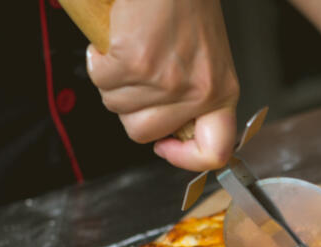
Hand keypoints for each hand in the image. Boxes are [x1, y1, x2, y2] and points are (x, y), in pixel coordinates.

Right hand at [86, 0, 238, 169]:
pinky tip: (116, 38)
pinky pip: (101, 78)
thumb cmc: (187, 7)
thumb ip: (193, 97)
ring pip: (117, 106)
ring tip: (130, 49)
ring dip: (113, 80)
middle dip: (130, 108)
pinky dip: (99, 58)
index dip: (185, 158)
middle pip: (143, 133)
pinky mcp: (135, 62)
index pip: (215, 152)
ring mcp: (166, 81)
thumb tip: (165, 131)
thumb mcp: (207, 59)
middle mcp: (198, 92)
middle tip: (137, 77)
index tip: (164, 144)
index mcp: (222, 93)